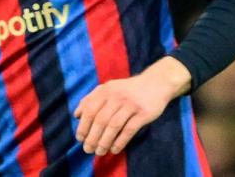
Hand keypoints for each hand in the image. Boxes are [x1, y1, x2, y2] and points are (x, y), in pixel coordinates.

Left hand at [74, 57, 190, 154]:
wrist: (157, 82)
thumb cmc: (128, 89)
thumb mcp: (109, 88)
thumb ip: (92, 98)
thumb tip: (77, 115)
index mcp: (106, 90)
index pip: (90, 109)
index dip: (83, 126)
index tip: (80, 139)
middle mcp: (117, 96)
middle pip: (100, 120)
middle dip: (92, 137)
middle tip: (88, 149)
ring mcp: (131, 104)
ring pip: (114, 126)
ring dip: (104, 141)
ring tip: (100, 152)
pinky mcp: (144, 113)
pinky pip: (129, 130)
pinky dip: (120, 142)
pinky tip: (114, 149)